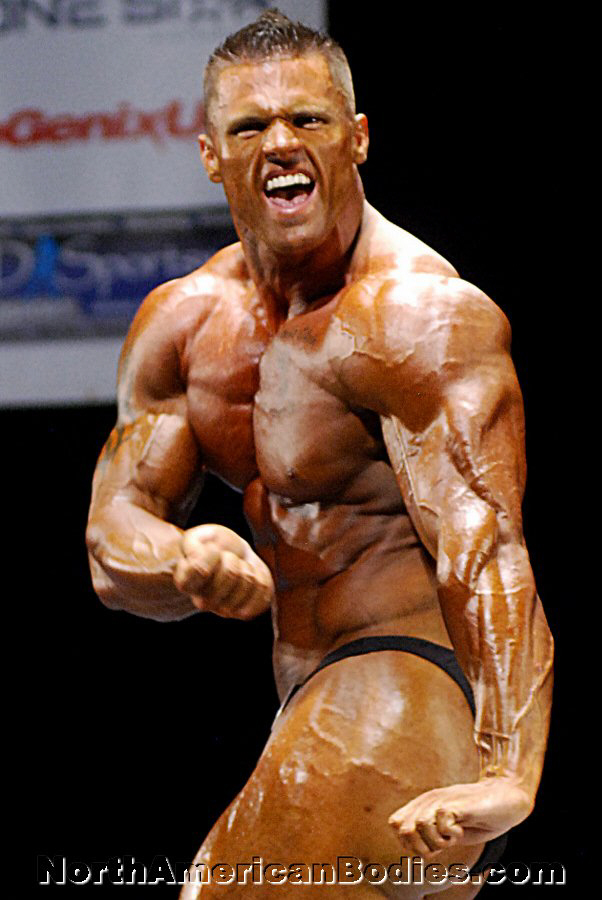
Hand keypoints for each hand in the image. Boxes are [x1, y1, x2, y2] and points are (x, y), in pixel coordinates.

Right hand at [174, 524, 273, 619]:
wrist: (229, 554)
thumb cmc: (210, 545)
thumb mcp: (198, 537)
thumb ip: (195, 548)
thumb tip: (201, 568)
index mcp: (185, 583)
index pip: (201, 568)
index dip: (211, 553)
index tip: (211, 549)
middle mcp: (203, 602)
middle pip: (230, 573)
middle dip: (232, 558)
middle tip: (226, 557)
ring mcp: (225, 609)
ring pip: (248, 581)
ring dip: (246, 567)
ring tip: (237, 566)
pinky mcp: (246, 611)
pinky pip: (263, 591)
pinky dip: (260, 576)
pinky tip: (248, 575)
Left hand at [388, 778, 531, 858]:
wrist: (508, 798)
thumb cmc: (480, 816)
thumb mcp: (451, 829)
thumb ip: (431, 835)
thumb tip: (414, 851)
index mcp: (424, 805)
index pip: (396, 823)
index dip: (409, 842)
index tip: (431, 845)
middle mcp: (428, 801)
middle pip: (402, 829)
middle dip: (420, 846)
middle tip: (442, 844)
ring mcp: (441, 800)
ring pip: (419, 826)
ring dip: (437, 841)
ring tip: (454, 835)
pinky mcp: (456, 804)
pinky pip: (441, 823)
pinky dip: (451, 834)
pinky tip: (462, 829)